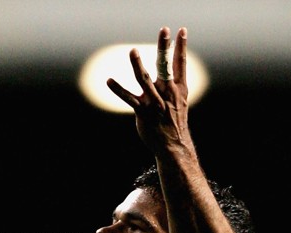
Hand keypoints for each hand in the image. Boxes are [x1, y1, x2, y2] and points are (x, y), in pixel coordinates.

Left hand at [106, 26, 190, 155]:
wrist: (173, 143)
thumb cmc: (174, 120)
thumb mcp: (180, 100)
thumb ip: (174, 83)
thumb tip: (168, 69)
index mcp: (179, 88)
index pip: (181, 63)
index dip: (181, 46)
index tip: (181, 30)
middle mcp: (167, 92)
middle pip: (165, 65)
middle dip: (164, 47)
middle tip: (164, 30)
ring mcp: (155, 102)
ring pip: (145, 79)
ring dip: (138, 65)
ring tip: (133, 51)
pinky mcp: (143, 112)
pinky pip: (128, 98)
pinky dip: (118, 89)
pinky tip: (109, 81)